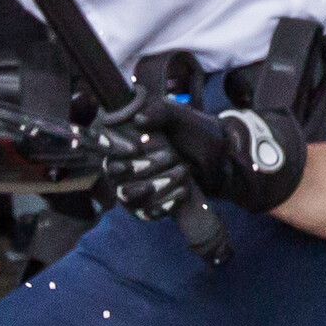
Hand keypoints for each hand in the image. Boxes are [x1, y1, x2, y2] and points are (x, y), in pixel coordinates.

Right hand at [84, 89, 305, 219]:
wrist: (221, 158)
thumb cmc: (199, 131)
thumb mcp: (181, 116)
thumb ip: (160, 112)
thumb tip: (139, 120)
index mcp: (127, 137)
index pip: (103, 143)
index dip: (114, 146)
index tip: (136, 147)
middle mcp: (126, 162)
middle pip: (116, 172)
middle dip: (145, 167)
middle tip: (173, 156)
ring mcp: (136, 185)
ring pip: (128, 195)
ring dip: (157, 186)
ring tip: (184, 172)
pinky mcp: (150, 203)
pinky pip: (144, 212)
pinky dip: (163, 204)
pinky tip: (183, 192)